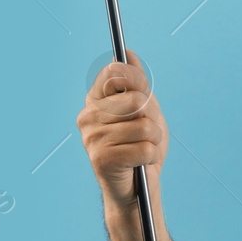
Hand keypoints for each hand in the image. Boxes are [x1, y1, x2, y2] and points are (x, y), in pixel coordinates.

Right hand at [78, 48, 167, 204]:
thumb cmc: (142, 146)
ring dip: (153, 141)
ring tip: (143, 148)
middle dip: (152, 118)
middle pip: (137, 100)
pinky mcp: (100, 159)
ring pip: (144, 127)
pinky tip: (140, 162)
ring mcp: (91, 137)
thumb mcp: (146, 111)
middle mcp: (88, 115)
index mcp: (96, 100)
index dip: (139, 82)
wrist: (139, 186)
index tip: (144, 96)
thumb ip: (138, 84)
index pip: (116, 73)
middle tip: (146, 133)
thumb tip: (128, 54)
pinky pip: (144, 148)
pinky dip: (151, 156)